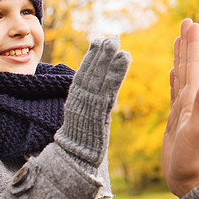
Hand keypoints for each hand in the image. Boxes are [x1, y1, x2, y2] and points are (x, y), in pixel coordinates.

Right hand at [56, 37, 130, 167]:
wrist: (74, 159)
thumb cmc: (79, 140)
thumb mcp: (80, 117)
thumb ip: (85, 101)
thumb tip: (91, 86)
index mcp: (75, 99)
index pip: (83, 74)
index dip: (90, 57)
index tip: (97, 41)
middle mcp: (80, 99)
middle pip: (90, 72)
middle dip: (100, 55)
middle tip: (111, 38)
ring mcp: (88, 105)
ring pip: (98, 78)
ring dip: (108, 59)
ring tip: (117, 44)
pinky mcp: (99, 112)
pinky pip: (108, 89)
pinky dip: (116, 73)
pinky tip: (124, 60)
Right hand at [162, 19, 198, 196]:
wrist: (191, 181)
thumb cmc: (194, 158)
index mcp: (195, 99)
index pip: (195, 65)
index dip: (193, 43)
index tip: (191, 22)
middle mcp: (190, 100)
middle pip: (189, 65)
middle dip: (187, 43)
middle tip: (187, 21)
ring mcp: (183, 109)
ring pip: (182, 76)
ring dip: (181, 57)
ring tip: (179, 40)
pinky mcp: (176, 120)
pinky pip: (174, 92)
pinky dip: (174, 79)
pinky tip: (174, 72)